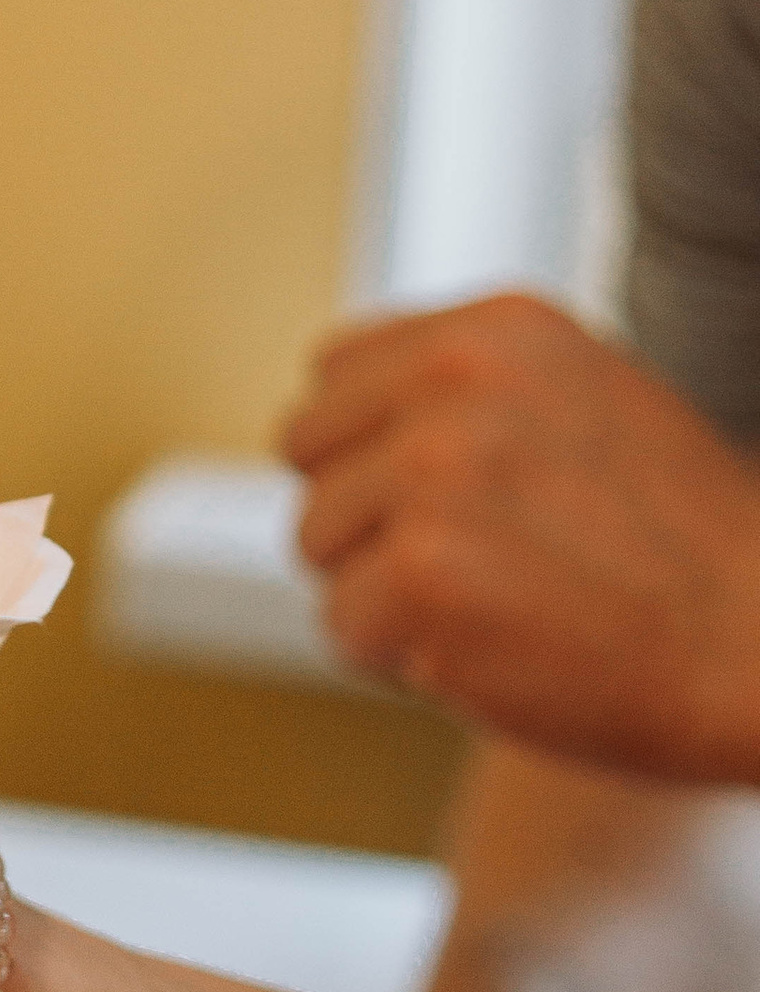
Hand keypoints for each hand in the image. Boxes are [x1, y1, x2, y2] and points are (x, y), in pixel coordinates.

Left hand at [282, 292, 759, 782]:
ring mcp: (435, 470)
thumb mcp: (586, 408)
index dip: (373, 453)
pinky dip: (401, 661)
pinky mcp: (422, 571)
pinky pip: (345, 628)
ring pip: (318, 545)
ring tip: (501, 606)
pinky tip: (495, 654)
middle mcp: (457, 379)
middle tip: (474, 565)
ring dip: (385, 594)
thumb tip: (337, 411)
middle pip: (308, 453)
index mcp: (496, 329)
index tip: (448, 502)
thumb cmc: (683, 555)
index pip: (334, 371)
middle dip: (366, 519)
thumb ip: (470, 395)